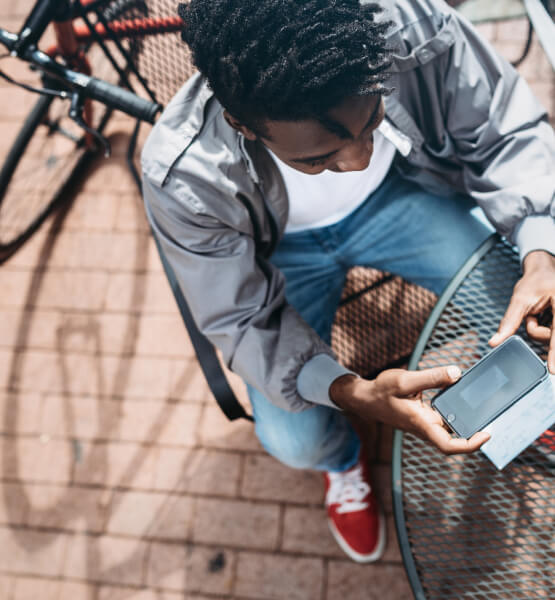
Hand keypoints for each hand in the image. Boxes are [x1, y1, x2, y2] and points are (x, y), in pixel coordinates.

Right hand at [330, 367, 489, 454]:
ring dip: (468, 423)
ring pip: (451, 430)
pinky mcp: (424, 417)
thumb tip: (457, 373)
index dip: (471, 445)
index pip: (449, 446)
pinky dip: (457, 413)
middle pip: (456, 440)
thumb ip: (431, 377)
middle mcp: (426, 428)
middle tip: (494, 417)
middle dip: (476, 433)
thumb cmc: (381, 391)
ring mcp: (425, 424)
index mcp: (422, 424)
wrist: (365, 398)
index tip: (487, 434)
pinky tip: (463, 399)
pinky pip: (445, 420)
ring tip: (485, 408)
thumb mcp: (405, 380)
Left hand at [489, 250, 554, 372]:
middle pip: (550, 337)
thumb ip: (509, 321)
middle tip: (534, 313)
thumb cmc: (535, 281)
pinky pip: (552, 336)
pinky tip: (544, 317)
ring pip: (549, 339)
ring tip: (539, 312)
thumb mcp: (519, 298)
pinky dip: (544, 329)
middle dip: (536, 328)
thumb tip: (494, 342)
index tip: (553, 370)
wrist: (545, 271)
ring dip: (539, 329)